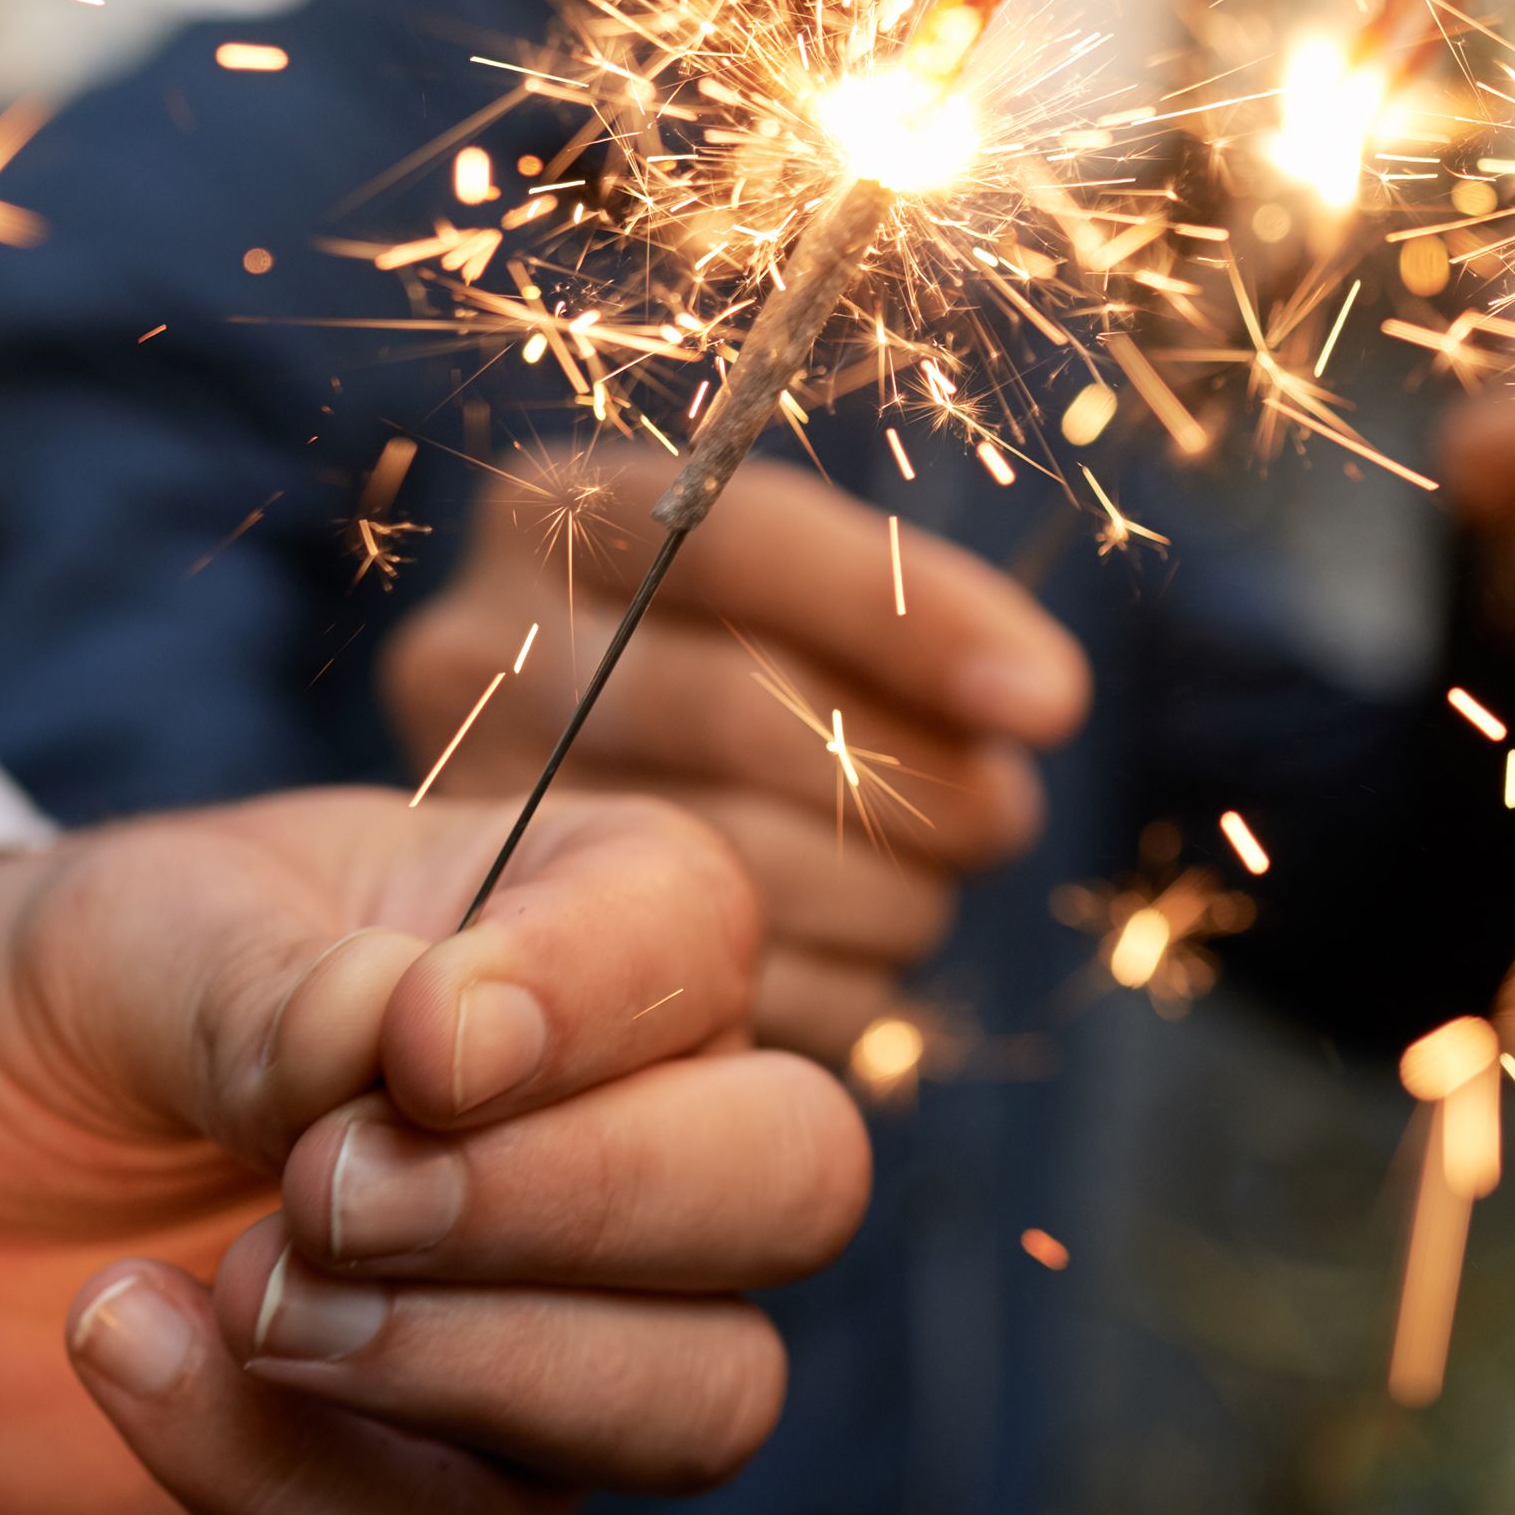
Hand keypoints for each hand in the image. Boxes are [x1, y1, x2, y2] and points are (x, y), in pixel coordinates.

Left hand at [0, 788, 857, 1514]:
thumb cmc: (67, 1001)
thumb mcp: (134, 932)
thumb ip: (283, 985)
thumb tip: (416, 1043)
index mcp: (592, 930)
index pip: (701, 942)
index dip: (588, 1004)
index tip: (410, 1044)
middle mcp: (638, 1140)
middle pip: (791, 1187)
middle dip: (577, 1202)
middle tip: (324, 1188)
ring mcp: (564, 1351)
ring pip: (697, 1403)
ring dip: (469, 1360)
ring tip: (246, 1284)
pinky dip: (282, 1483)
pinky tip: (134, 1353)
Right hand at [387, 452, 1088, 1061]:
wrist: (561, 844)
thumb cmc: (729, 679)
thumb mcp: (785, 602)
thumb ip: (891, 620)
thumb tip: (1033, 699)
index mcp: (553, 516)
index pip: (737, 540)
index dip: (908, 616)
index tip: (1050, 699)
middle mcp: (470, 652)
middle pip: (733, 708)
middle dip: (912, 775)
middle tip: (1004, 814)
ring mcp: (464, 818)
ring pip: (726, 862)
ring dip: (884, 891)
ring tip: (925, 886)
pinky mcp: (504, 968)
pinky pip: (714, 999)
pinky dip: (825, 987)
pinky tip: (844, 959)